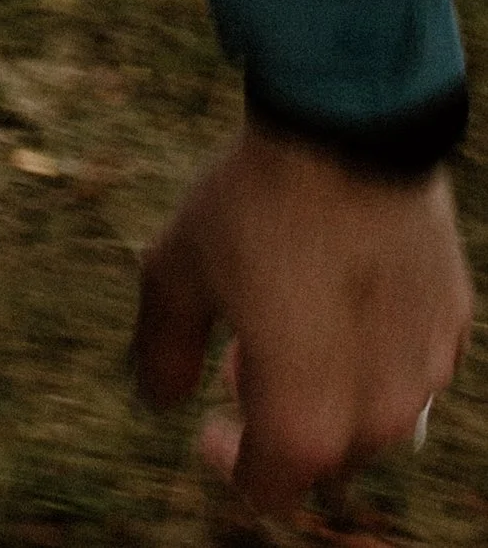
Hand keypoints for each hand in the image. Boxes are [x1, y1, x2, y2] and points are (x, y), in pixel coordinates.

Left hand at [134, 119, 470, 517]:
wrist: (349, 126)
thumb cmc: (256, 204)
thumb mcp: (178, 272)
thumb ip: (163, 351)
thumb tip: (159, 400)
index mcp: (307, 420)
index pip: (270, 487)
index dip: (231, 463)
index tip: (209, 422)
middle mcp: (380, 414)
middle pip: (325, 456)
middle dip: (281, 424)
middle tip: (241, 361)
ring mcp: (426, 371)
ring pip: (372, 416)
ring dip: (331, 393)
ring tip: (290, 324)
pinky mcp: (452, 323)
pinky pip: (410, 367)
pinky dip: (374, 354)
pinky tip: (341, 297)